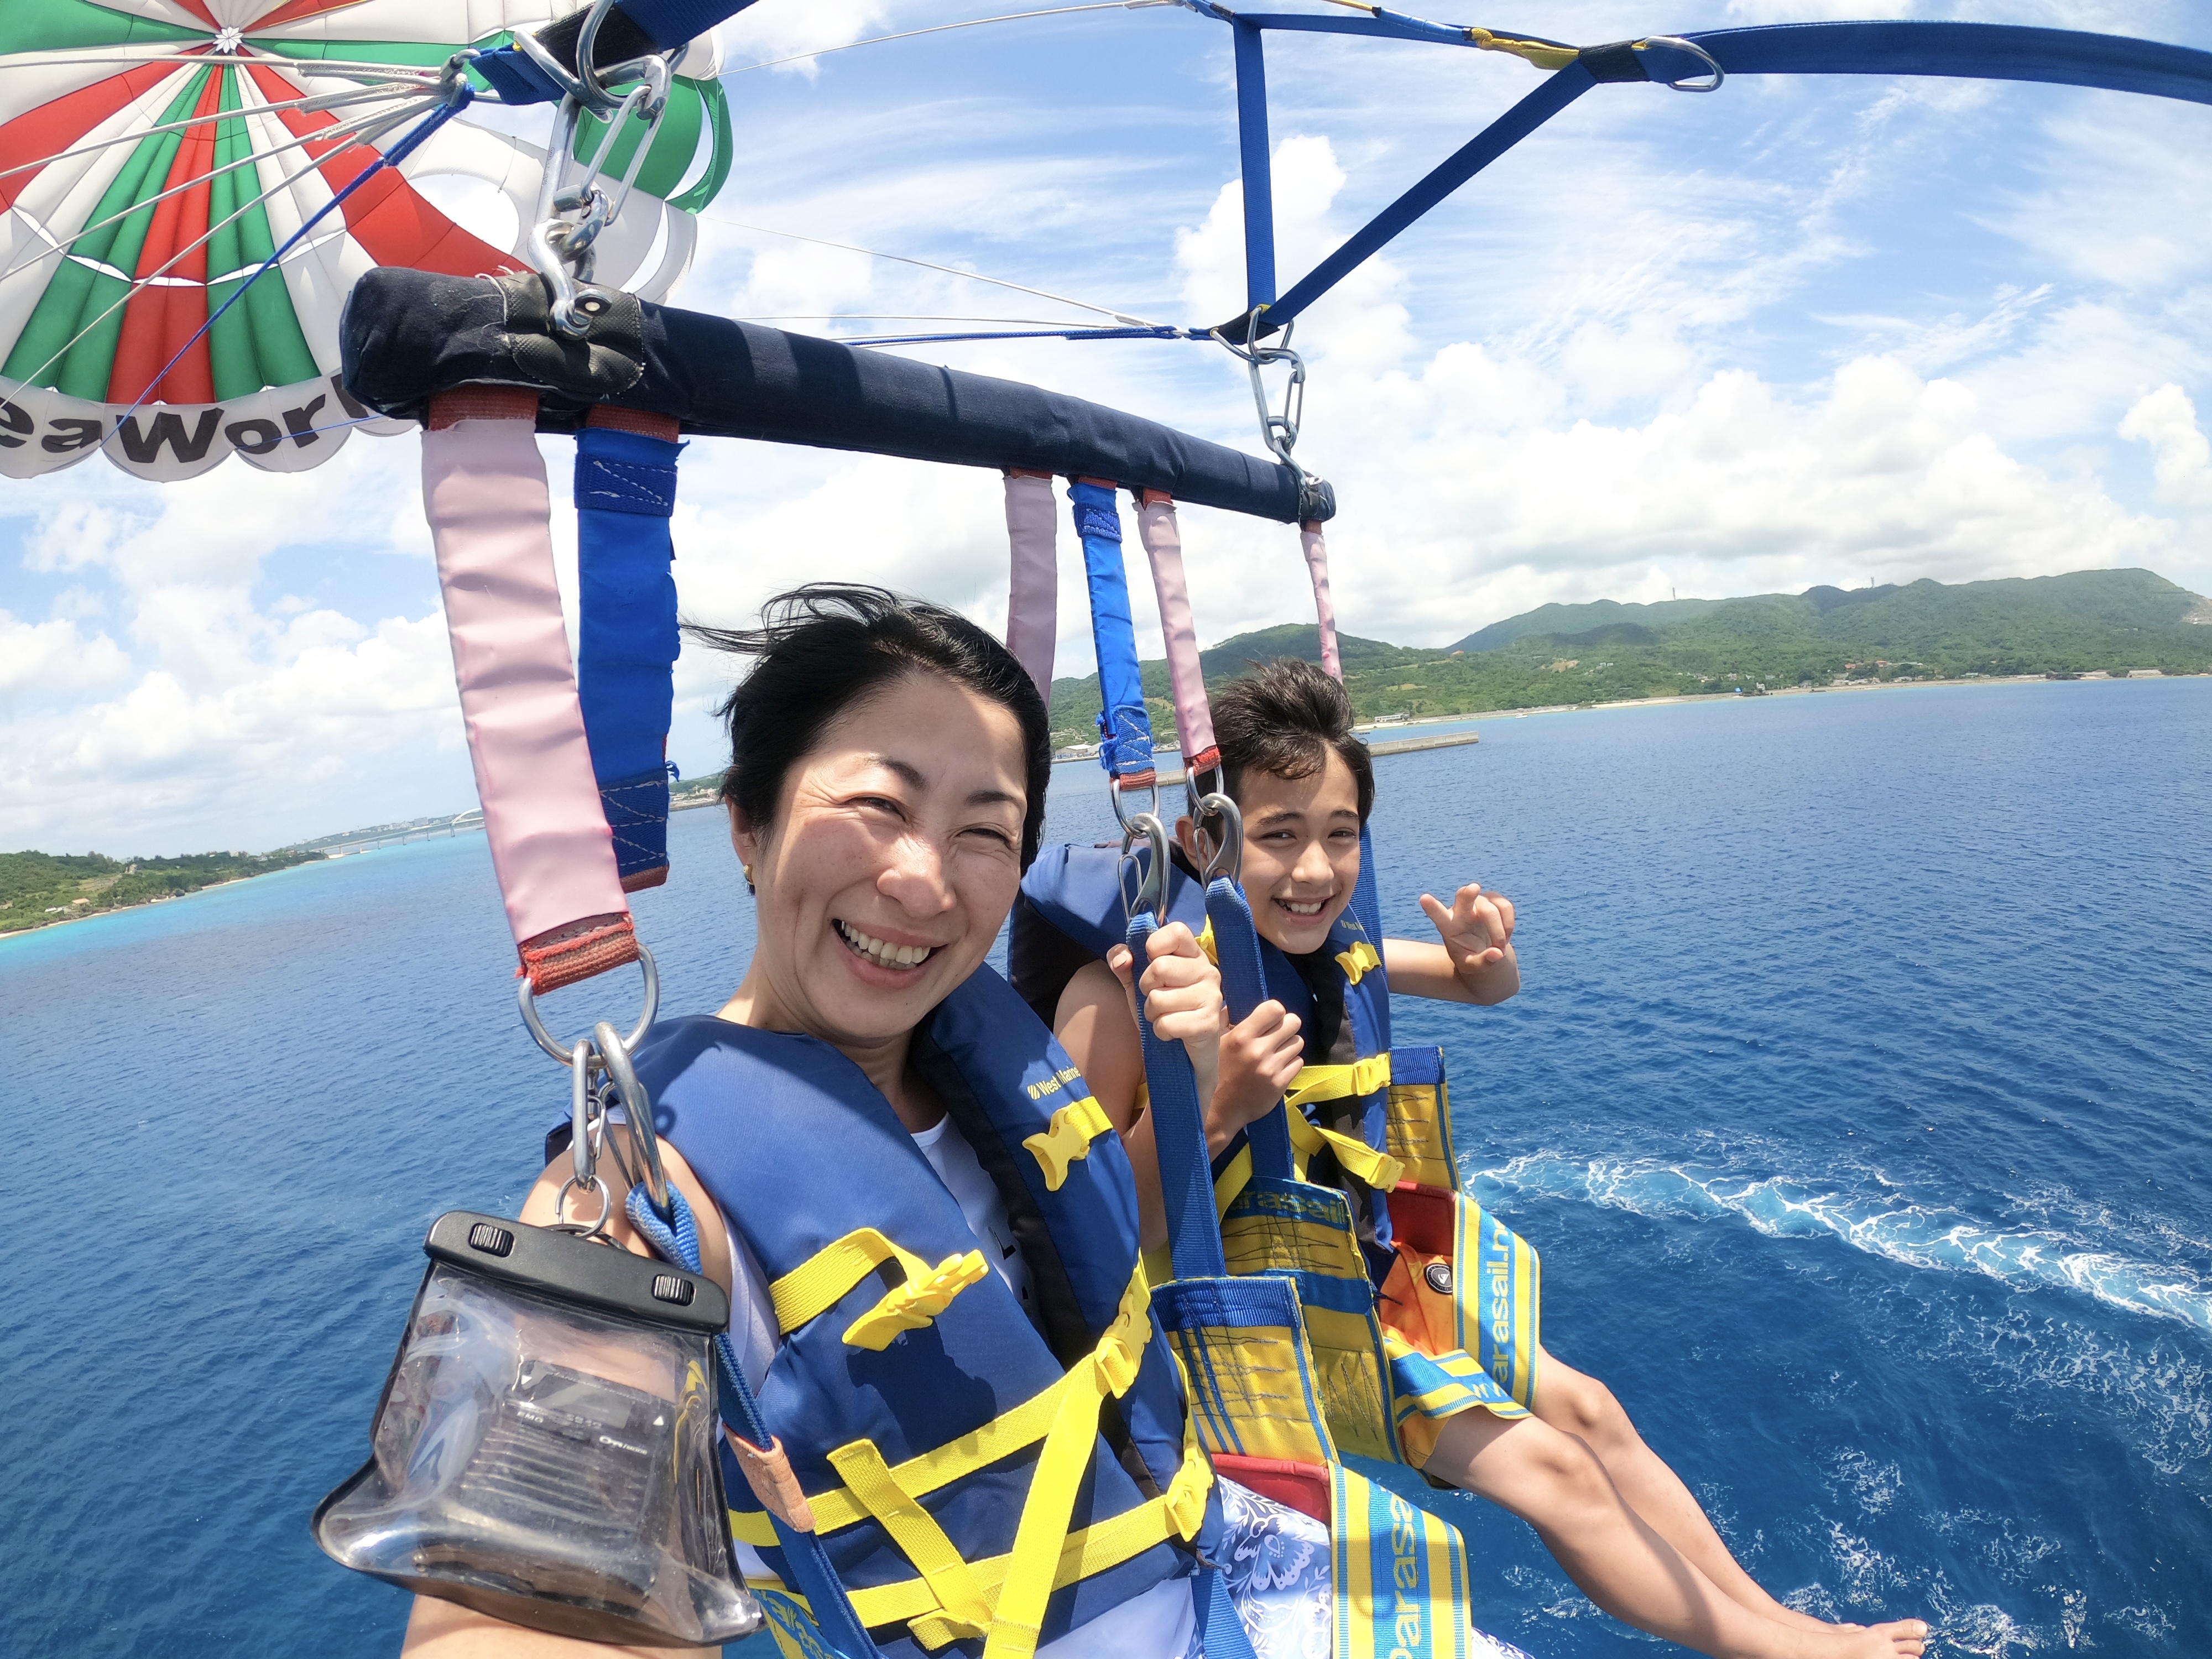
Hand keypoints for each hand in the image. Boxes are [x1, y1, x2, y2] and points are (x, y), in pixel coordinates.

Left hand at [1107, 924, 1229, 1136]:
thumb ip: (1124, 965)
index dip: (1154, 945)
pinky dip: (1159, 1032)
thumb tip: (1121, 958)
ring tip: (1164, 1018)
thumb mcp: (1138, 986)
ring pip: (1158, 998)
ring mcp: (1212, 997)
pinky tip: (1170, 1034)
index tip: (1150, 962)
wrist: (1182, 1057)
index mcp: (1193, 955)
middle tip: (1156, 1001)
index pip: (1177, 931)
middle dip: (1146, 989)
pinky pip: (1166, 1023)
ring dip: (1151, 1014)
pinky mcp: (1209, 1023)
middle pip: (1159, 968)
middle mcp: (1208, 971)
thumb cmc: (1164, 1014)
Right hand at [1209, 1000, 1304, 1150]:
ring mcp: (1271, 1068)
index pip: (1275, 1009)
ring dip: (1288, 1046)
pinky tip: (1277, 1068)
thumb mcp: (1214, 1043)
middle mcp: (1258, 1050)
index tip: (1269, 1020)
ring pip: (1298, 1042)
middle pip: (1293, 1022)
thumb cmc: (1214, 1073)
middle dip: (1286, 1027)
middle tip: (1276, 1036)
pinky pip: (1298, 1062)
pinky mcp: (1280, 1084)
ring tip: (1275, 1053)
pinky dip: (1290, 1063)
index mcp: (1241, 1036)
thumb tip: (1234, 1003)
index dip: (1275, 1012)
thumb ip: (1223, 1019)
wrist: (1218, 1111)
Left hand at [1417, 883, 1517, 1000]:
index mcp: (1448, 926)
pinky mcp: (1493, 900)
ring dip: (1499, 929)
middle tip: (1474, 888)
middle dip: (1468, 893)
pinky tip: (1506, 935)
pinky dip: (1509, 923)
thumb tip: (1497, 953)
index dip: (1432, 907)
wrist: (1484, 951)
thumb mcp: (1472, 967)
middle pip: (1463, 897)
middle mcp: (1461, 911)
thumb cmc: (1472, 958)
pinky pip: (1505, 905)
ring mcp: (1477, 903)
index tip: (1423, 898)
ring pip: (1490, 908)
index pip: (1438, 915)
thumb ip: (1482, 963)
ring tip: (1500, 946)